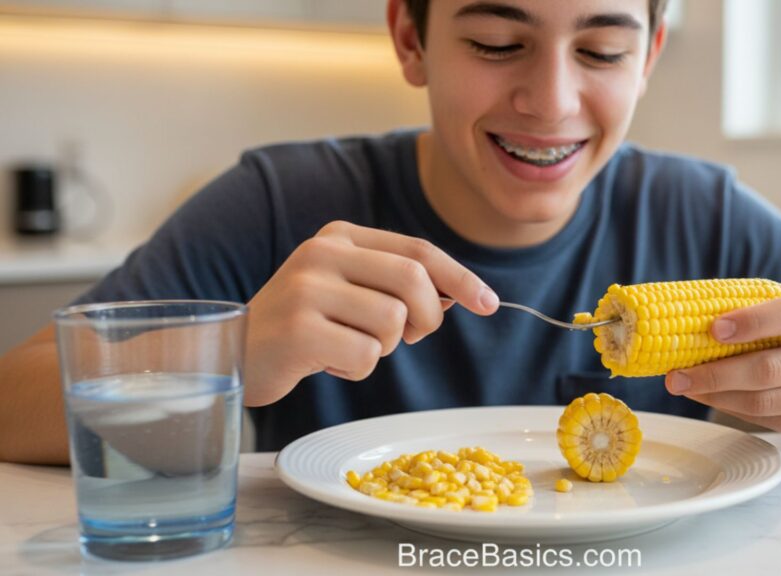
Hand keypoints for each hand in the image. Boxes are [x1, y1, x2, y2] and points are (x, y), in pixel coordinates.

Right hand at [243, 221, 498, 405]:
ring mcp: (308, 289)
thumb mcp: (347, 291)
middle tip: (410, 337)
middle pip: (414, 281)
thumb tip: (459, 295)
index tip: (490, 303)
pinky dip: (356, 370)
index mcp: (340, 236)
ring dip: (384, 348)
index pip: (418, 250)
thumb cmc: (302, 325)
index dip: (461, 277)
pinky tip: (326, 363)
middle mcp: (323, 253)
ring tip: (348, 347)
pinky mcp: (299, 329)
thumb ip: (395, 286)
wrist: (230, 352)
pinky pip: (365, 357)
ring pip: (393, 322)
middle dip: (428, 317)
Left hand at [664, 295, 780, 446]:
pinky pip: (764, 420)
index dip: (752, 321)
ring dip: (715, 394)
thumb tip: (692, 328)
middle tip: (676, 373)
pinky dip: (730, 408)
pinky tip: (710, 397)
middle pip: (769, 368)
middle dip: (715, 372)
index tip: (712, 328)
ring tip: (684, 386)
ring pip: (762, 401)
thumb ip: (763, 320)